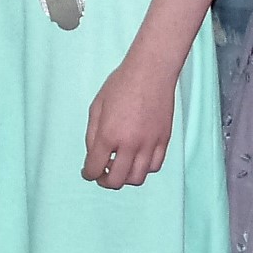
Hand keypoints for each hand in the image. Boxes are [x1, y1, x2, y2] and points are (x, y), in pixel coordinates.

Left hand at [84, 57, 175, 188]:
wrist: (151, 71)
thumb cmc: (122, 83)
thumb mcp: (97, 106)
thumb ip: (92, 134)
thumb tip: (93, 154)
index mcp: (109, 135)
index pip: (95, 168)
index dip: (88, 174)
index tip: (88, 172)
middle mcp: (130, 144)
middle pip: (116, 181)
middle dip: (105, 182)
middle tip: (102, 175)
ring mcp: (149, 144)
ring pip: (137, 178)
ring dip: (125, 178)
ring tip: (120, 168)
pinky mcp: (164, 140)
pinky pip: (154, 166)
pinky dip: (144, 169)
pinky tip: (137, 160)